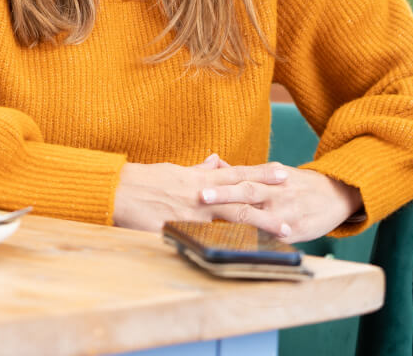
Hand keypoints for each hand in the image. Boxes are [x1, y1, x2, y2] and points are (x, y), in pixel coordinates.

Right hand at [111, 154, 290, 233]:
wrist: (119, 190)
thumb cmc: (144, 179)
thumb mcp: (175, 170)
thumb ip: (198, 169)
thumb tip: (215, 160)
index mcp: (200, 178)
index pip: (236, 173)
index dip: (260, 173)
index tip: (283, 173)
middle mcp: (201, 193)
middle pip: (241, 196)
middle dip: (268, 201)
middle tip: (292, 204)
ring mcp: (193, 212)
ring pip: (232, 218)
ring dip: (259, 225)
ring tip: (281, 232)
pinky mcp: (182, 228)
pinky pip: (210, 238)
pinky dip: (229, 244)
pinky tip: (246, 251)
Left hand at [199, 163, 363, 242]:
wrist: (335, 193)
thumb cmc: (296, 184)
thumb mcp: (273, 173)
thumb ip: (242, 172)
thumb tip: (214, 161)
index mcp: (268, 177)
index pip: (240, 177)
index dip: (219, 181)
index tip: (198, 184)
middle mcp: (276, 192)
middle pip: (246, 192)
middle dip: (224, 195)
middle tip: (201, 197)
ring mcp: (286, 212)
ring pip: (261, 216)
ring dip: (241, 220)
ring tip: (220, 224)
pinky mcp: (296, 230)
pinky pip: (276, 237)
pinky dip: (263, 240)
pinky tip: (247, 246)